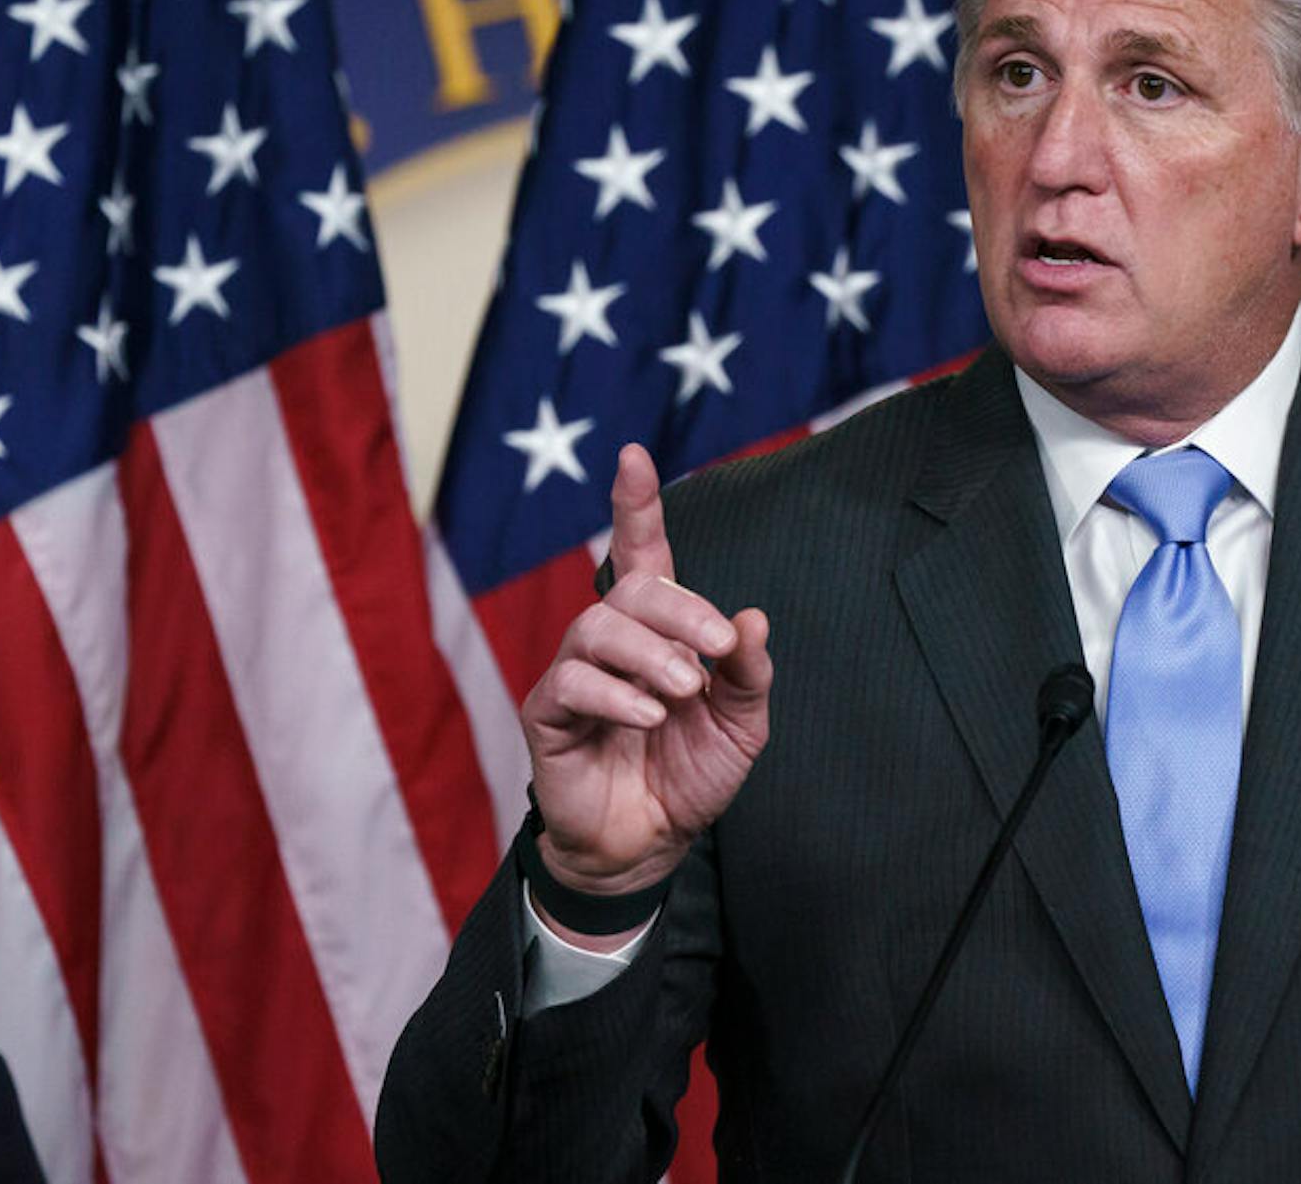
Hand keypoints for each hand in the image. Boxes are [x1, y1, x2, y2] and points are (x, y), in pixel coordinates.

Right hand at [520, 444, 771, 903]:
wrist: (651, 844)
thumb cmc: (690, 773)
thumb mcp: (741, 723)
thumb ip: (748, 671)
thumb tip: (751, 618)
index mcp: (659, 631)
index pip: (642, 554)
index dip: (637, 504)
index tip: (634, 455)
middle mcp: (612, 641)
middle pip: (631, 588)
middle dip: (679, 608)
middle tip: (714, 650)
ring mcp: (575, 674)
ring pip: (598, 627)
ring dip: (651, 654)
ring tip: (681, 693)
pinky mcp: (548, 715)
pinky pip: (571, 682)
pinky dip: (616, 695)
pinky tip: (647, 719)